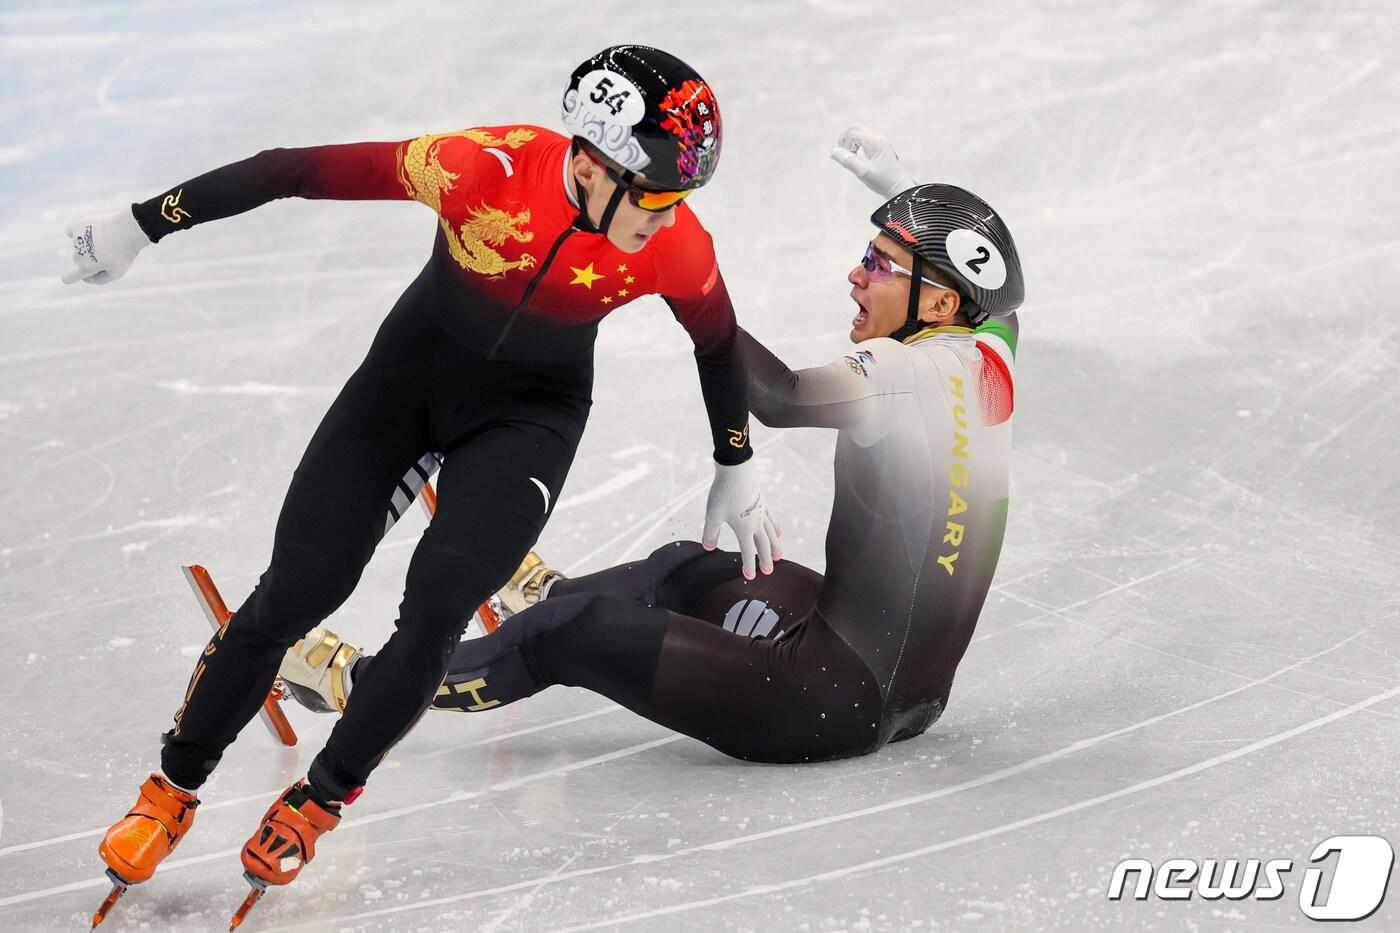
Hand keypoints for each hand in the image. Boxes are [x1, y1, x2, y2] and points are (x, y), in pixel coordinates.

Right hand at [61, 207, 151, 284]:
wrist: (129, 229)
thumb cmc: (125, 253)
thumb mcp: (117, 272)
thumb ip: (100, 279)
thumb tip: (85, 278)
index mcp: (86, 267)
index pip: (69, 277)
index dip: (69, 277)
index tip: (65, 278)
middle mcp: (77, 254)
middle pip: (79, 260)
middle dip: (90, 258)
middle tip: (108, 252)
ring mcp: (76, 239)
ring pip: (78, 245)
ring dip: (88, 244)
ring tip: (106, 239)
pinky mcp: (77, 224)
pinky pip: (71, 231)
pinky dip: (78, 232)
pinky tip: (90, 231)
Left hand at [702, 459, 781, 580]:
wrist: (736, 469)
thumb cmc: (723, 492)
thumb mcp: (712, 515)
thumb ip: (710, 533)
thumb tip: (708, 548)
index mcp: (744, 529)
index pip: (748, 552)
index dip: (749, 565)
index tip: (749, 576)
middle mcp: (756, 523)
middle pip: (763, 545)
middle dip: (766, 559)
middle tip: (769, 572)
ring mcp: (761, 511)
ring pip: (771, 533)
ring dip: (775, 546)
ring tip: (779, 556)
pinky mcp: (763, 500)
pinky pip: (772, 518)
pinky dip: (775, 527)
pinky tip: (778, 531)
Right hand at [830, 124, 915, 198]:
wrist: (899, 187)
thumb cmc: (883, 181)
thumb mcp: (863, 172)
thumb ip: (848, 161)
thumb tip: (833, 151)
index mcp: (875, 142)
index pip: (852, 133)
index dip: (844, 144)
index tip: (846, 158)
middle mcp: (878, 138)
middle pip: (855, 128)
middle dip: (845, 139)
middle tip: (844, 153)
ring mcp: (879, 141)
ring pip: (859, 132)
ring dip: (850, 141)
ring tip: (851, 155)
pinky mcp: (879, 146)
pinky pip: (864, 138)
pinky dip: (856, 144)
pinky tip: (856, 156)